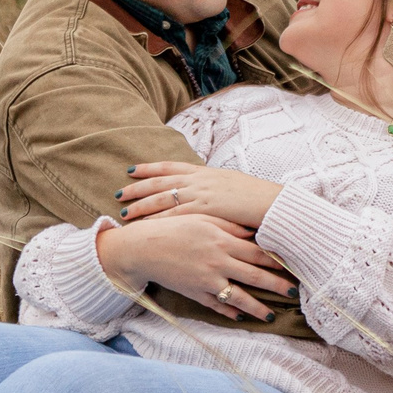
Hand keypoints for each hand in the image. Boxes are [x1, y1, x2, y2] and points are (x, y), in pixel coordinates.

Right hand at [96, 214, 292, 319]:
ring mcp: (207, 280)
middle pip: (254, 276)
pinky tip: (240, 317)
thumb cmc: (173, 228)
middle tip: (293, 292)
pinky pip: (217, 306)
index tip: (293, 266)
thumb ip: (229, 224)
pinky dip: (229, 313)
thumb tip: (253, 229)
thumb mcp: (202, 218)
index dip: (277, 261)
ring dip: (258, 308)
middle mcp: (218, 262)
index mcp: (222, 241)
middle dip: (276, 285)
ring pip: (239, 297)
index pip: (257, 253)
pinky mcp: (195, 293)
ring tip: (272, 315)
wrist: (144, 248)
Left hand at [117, 162, 284, 228]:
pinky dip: (159, 220)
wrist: (273, 203)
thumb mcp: (232, 185)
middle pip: (161, 182)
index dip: (149, 168)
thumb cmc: (256, 197)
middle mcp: (200, 180)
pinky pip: (176, 215)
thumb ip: (215, 187)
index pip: (171, 166)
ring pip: (163, 199)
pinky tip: (145, 226)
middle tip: (119, 192)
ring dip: (142, 206)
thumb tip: (206, 189)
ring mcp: (202, 194)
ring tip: (125, 213)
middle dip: (138, 187)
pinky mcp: (206, 210)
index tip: (132, 169)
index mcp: (206, 172)